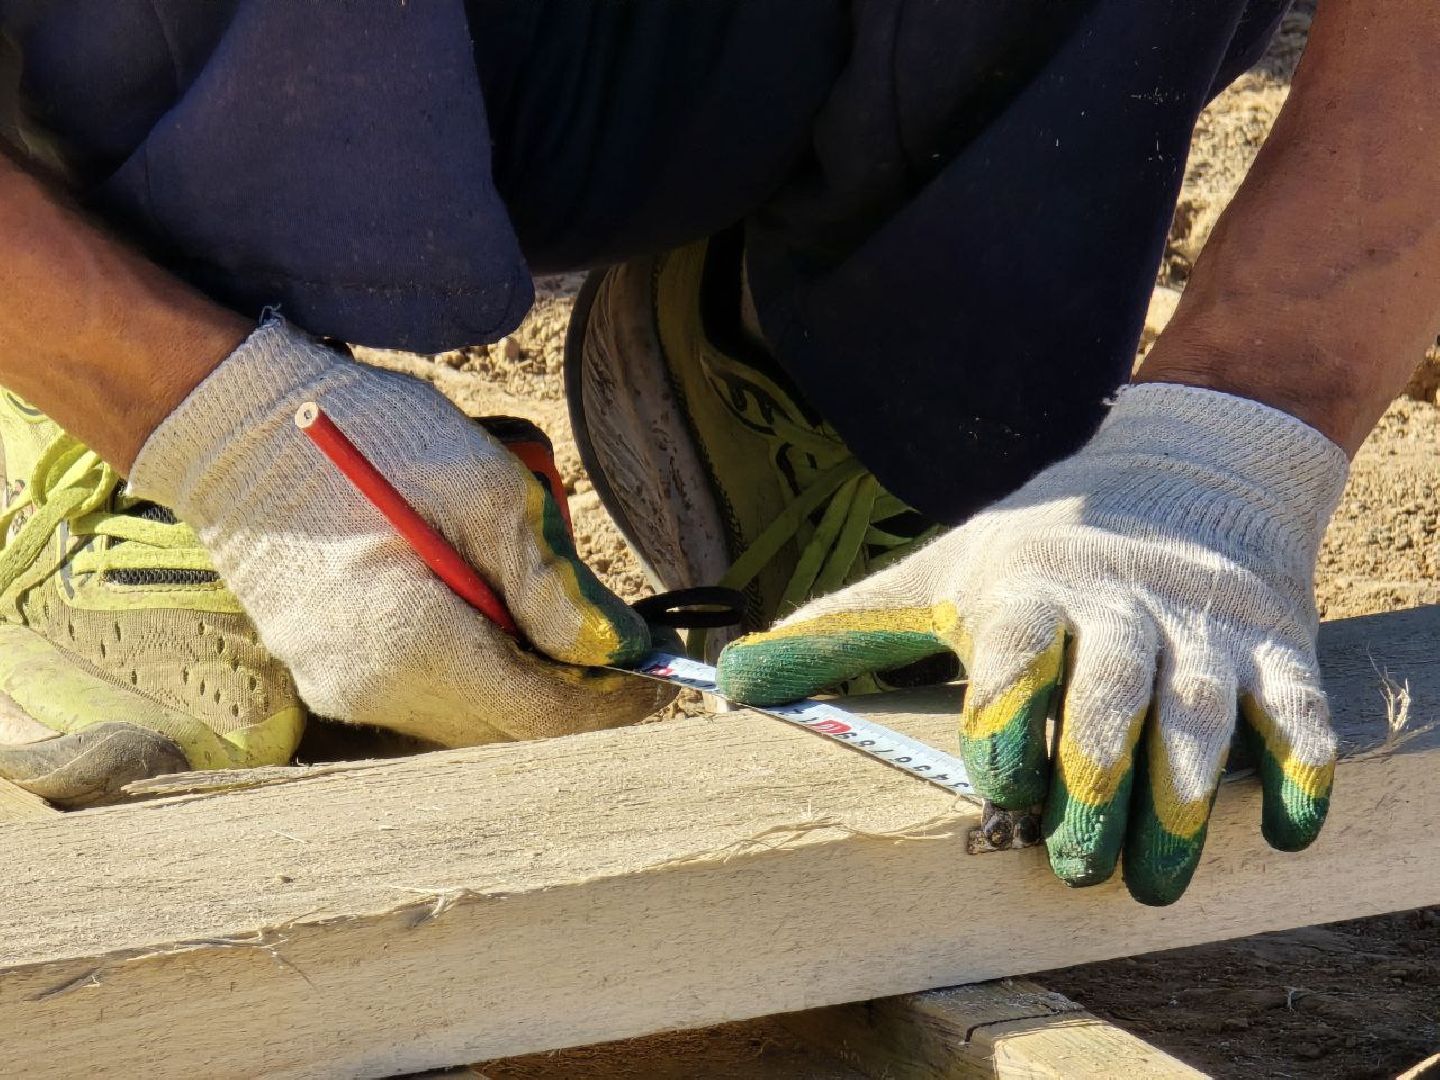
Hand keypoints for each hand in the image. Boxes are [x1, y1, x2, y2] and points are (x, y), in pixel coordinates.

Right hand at [129, 318, 669, 745]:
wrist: (240, 430)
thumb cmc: (369, 439)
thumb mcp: (484, 489)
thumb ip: (551, 582)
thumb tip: (618, 647)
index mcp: (411, 645)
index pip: (541, 716)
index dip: (612, 703)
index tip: (661, 675)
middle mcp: (374, 690)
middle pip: (509, 730)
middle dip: (578, 697)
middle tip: (625, 652)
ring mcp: (342, 690)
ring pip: (472, 723)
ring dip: (530, 689)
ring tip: (563, 631)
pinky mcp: (329, 677)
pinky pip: (430, 702)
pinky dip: (481, 677)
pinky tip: (498, 626)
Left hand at [716, 384, 1348, 904]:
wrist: (1181, 471)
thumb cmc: (1035, 552)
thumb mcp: (938, 573)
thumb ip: (843, 632)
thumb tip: (727, 682)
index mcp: (1029, 590)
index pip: (1018, 648)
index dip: (1010, 710)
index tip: (995, 781)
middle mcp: (1119, 607)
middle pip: (1111, 689)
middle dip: (1093, 774)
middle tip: (1071, 859)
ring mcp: (1201, 628)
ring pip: (1199, 707)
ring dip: (1183, 790)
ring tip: (1155, 871)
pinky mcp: (1272, 647)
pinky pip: (1292, 708)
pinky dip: (1293, 763)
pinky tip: (1284, 824)